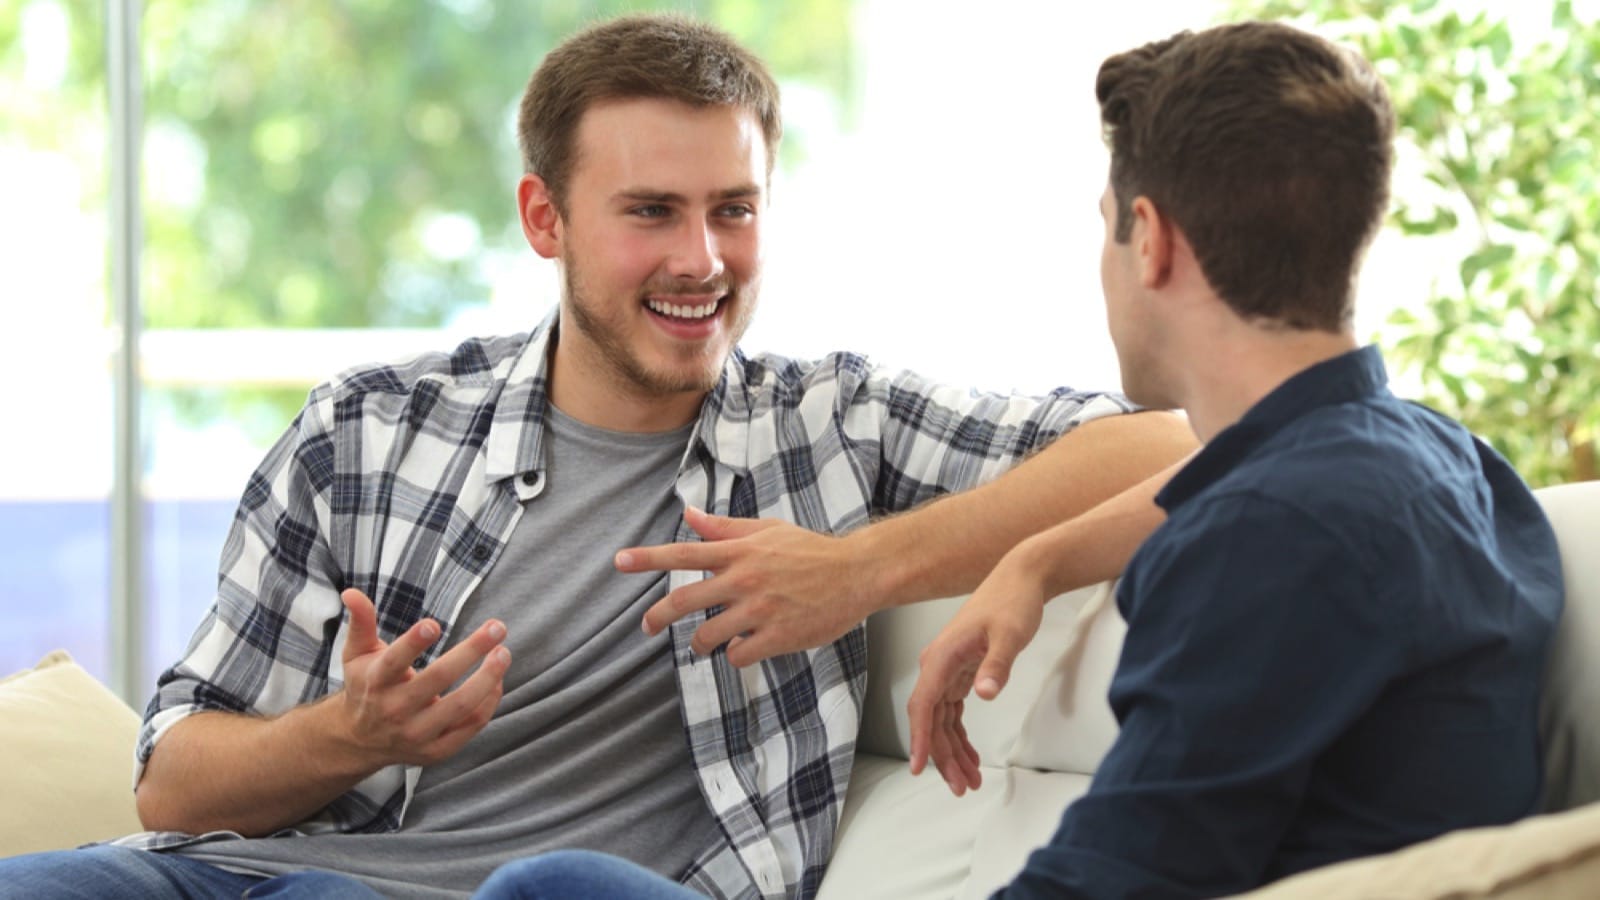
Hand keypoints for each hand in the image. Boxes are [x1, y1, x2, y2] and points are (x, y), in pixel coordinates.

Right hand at [335, 588, 509, 767]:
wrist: (358, 741)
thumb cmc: (366, 686)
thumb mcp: (356, 654)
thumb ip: (361, 622)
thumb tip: (352, 591)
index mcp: (375, 681)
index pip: (394, 662)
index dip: (413, 643)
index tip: (433, 624)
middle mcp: (395, 709)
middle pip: (437, 679)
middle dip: (471, 651)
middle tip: (497, 626)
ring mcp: (416, 733)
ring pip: (460, 706)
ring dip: (488, 678)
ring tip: (504, 653)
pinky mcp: (435, 750)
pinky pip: (470, 726)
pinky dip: (488, 703)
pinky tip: (496, 681)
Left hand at [624, 507, 876, 666]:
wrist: (857, 573)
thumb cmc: (811, 551)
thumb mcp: (768, 530)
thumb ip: (726, 529)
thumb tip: (690, 515)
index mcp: (740, 552)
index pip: (685, 553)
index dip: (648, 558)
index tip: (620, 561)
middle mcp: (745, 579)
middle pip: (684, 600)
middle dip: (657, 617)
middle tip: (646, 627)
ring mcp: (761, 610)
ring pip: (708, 636)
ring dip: (700, 643)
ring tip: (704, 643)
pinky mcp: (778, 636)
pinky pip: (739, 654)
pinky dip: (734, 654)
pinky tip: (744, 647)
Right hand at [907, 546, 1047, 795]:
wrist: (1021, 578)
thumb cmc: (1013, 602)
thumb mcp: (1009, 634)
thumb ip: (997, 665)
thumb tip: (984, 694)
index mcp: (941, 657)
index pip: (922, 706)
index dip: (918, 739)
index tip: (918, 768)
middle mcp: (938, 665)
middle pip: (931, 720)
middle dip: (943, 756)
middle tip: (961, 787)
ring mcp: (948, 669)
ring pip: (942, 720)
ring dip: (952, 750)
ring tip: (969, 780)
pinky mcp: (962, 671)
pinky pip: (953, 711)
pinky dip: (960, 734)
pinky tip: (971, 755)